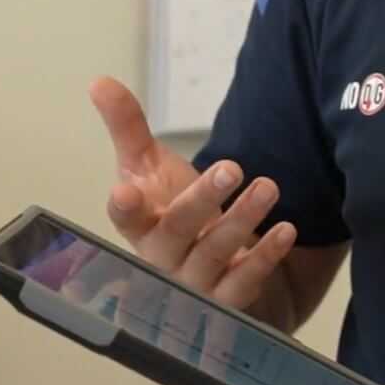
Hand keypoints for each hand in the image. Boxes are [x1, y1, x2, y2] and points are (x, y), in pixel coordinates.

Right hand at [89, 76, 296, 309]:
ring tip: (268, 187)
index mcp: (142, 226)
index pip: (126, 219)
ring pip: (214, 257)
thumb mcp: (152, 171)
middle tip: (232, 167)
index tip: (125, 190)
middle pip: (178, 232)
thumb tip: (98, 80)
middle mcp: (164, 260)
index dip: (125, 208)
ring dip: (241, 221)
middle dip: (202, 201)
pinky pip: (245, 284)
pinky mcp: (230, 304)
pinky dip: (265, 258)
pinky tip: (285, 230)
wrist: (217, 271)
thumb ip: (128, 128)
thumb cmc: (178, 215)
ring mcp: (196, 287)